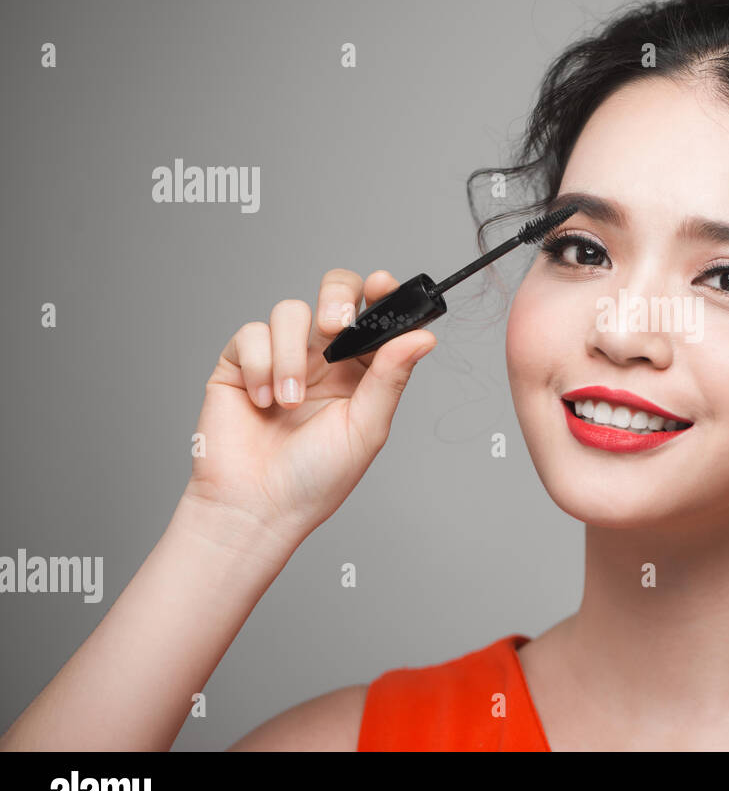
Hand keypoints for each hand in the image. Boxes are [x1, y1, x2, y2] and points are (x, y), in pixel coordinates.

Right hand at [182, 268, 436, 549]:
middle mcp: (324, 358)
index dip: (381, 294)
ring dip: (292, 354)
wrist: (256, 506)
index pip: (375, 316)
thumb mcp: (366, 428)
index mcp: (361, 370)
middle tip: (333, 325)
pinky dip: (260, 365)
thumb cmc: (315, 478)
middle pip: (335, 292)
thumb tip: (424, 338)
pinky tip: (262, 401)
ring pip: (290, 311)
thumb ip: (391, 378)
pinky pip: (251, 334)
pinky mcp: (241, 363)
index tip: (384, 284)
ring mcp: (283, 357)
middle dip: (336, 296)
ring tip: (289, 401)